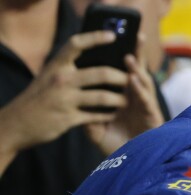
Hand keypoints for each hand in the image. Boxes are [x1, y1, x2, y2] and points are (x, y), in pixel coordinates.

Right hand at [0, 31, 128, 155]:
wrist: (18, 122)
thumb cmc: (40, 97)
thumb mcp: (49, 76)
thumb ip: (68, 68)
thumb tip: (94, 59)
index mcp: (56, 65)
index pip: (76, 44)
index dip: (95, 38)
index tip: (113, 36)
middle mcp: (61, 79)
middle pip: (100, 73)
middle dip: (121, 77)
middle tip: (132, 80)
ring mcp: (65, 99)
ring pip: (102, 97)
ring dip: (119, 99)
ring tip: (128, 100)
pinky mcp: (68, 118)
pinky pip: (96, 116)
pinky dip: (108, 115)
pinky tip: (114, 114)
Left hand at [86, 34, 164, 154]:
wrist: (131, 171)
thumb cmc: (117, 150)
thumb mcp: (95, 130)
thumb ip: (86, 114)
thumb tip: (74, 99)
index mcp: (124, 100)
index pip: (123, 74)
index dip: (121, 59)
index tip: (114, 42)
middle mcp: (137, 101)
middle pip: (137, 73)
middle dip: (137, 54)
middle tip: (136, 35)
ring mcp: (146, 110)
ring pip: (143, 85)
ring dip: (137, 70)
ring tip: (128, 56)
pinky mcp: (153, 121)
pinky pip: (146, 102)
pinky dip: (140, 90)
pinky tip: (133, 79)